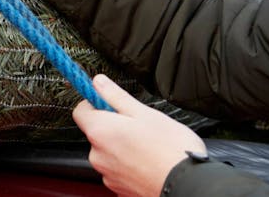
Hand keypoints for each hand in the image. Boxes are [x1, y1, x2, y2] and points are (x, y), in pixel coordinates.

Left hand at [72, 74, 206, 196]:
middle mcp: (97, 155)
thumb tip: (98, 82)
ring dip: (123, 147)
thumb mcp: (145, 113)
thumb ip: (116, 96)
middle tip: (140, 126)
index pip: (81, 111)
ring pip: (109, 152)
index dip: (94, 103)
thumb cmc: (170, 150)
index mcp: (100, 132)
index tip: (110, 102)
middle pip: (97, 133)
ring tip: (149, 147)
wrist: (187, 185)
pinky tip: (149, 162)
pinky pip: (119, 169)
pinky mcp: (118, 188)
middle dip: (114, 127)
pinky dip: (130, 164)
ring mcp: (107, 174)